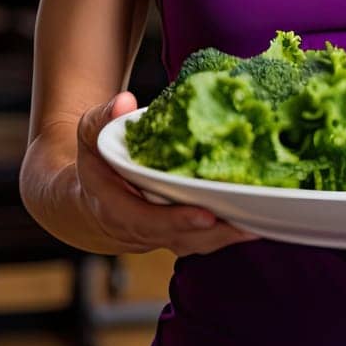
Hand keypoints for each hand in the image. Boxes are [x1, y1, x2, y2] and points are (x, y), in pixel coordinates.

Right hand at [74, 91, 257, 256]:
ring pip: (194, 244)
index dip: (175, 221)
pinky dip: (227, 234)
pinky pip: (202, 241)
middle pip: (178, 239)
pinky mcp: (174, 236)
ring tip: (259, 224)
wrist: (86, 201)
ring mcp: (158, 237)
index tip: (206, 216)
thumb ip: (103, 119)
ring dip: (226, 237)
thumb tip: (125, 102)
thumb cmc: (95, 161)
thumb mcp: (90, 136)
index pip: (145, 220)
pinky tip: (256, 222)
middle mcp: (137, 228)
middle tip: (247, 223)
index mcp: (113, 205)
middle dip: (213, 233)